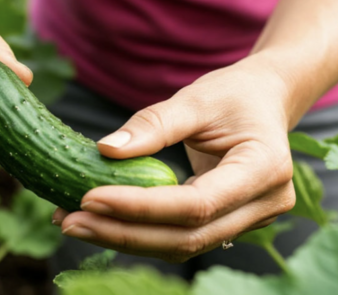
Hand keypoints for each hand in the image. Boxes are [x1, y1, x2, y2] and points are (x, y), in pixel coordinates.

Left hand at [52, 56, 296, 261]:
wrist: (265, 100)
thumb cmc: (234, 93)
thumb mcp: (195, 98)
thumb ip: (152, 125)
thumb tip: (105, 150)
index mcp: (265, 169)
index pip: (197, 204)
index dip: (142, 207)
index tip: (90, 197)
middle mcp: (265, 205)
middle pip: (188, 236)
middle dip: (124, 233)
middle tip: (71, 220)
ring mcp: (250, 220)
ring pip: (182, 245)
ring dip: (125, 239)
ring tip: (74, 223)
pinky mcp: (228, 224)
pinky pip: (181, 236)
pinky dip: (139, 232)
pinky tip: (100, 222)